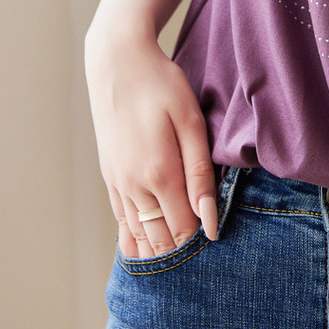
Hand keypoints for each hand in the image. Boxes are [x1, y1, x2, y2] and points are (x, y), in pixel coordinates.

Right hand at [85, 35, 218, 258]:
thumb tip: (210, 222)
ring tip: (179, 266)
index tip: (218, 245)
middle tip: (204, 266)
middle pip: (160, 240)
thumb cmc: (161, 85)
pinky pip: (121, 221)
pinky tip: (145, 251)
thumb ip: (201, 174)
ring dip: (158, 252)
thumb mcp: (191, 121)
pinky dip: (134, 240)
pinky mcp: (109, 176)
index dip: (201, 243)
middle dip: (181, 254)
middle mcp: (133, 186)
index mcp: (159, 173)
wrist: (117, 62)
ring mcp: (117, 183)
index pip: (183, 230)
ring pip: (138, 236)